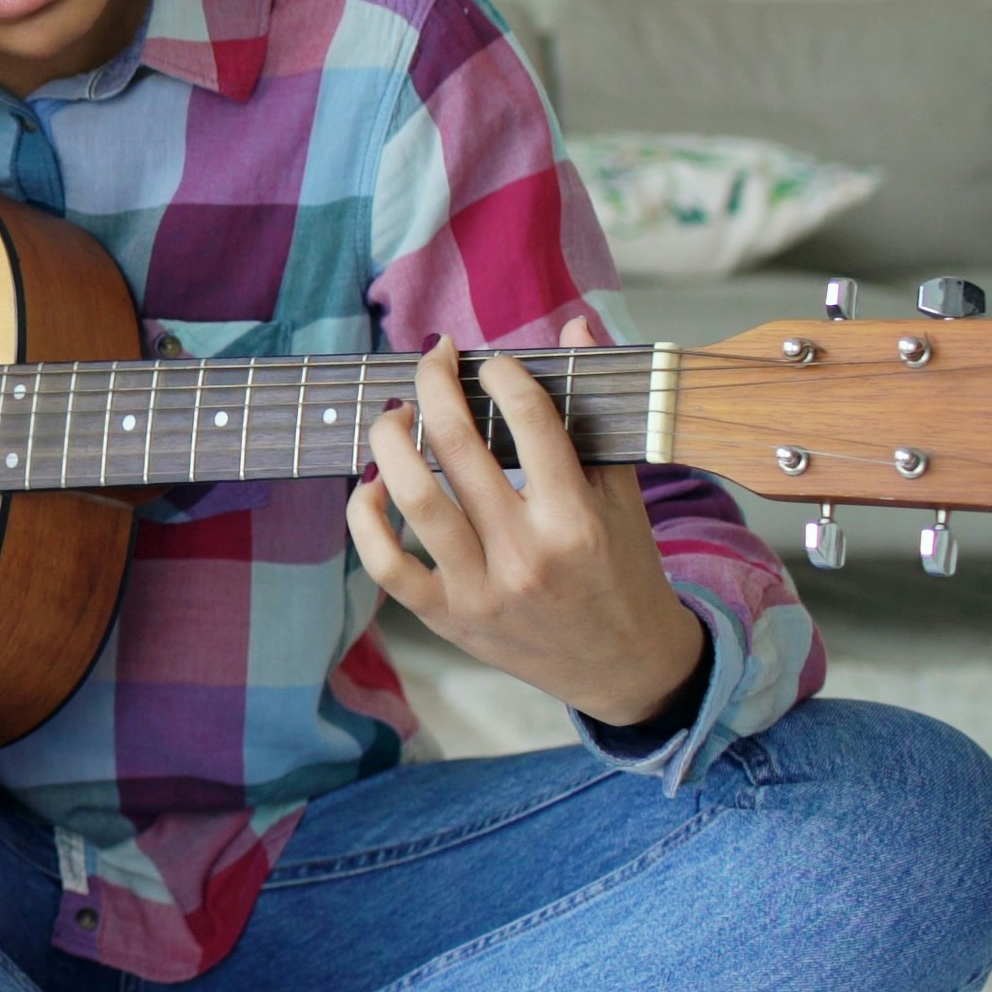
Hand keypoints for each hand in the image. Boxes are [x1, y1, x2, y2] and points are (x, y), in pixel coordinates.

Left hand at [345, 319, 706, 726]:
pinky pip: (385, 563)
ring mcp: (481, 589)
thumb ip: (594, 408)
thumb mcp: (623, 493)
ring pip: (413, 498)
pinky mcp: (447, 618)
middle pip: (457, 448)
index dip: (503, 375)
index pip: (531, 421)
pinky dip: (366, 518)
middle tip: (432, 359)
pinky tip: (373, 484)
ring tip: (396, 412)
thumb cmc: (624, 570)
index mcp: (577, 520)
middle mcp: (526, 554)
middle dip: (434, 385)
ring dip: (391, 440)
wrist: (626, 668)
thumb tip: (575, 323)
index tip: (490, 362)